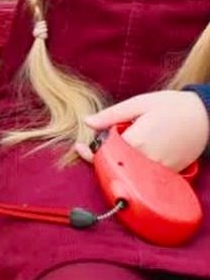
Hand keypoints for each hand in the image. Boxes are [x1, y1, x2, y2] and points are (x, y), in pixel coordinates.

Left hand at [74, 90, 208, 172]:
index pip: (106, 154)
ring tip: (112, 148)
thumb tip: (88, 122)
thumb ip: (111, 115)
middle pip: (117, 167)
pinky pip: (146, 176)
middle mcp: (149, 159)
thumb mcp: (138, 103)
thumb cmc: (171, 106)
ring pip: (131, 173)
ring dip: (118, 163)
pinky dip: (134, 167)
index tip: (81, 147)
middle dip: (102, 159)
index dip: (91, 152)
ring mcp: (161, 169)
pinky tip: (131, 154)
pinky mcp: (171, 173)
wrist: (204, 116)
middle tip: (93, 147)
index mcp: (138, 141)